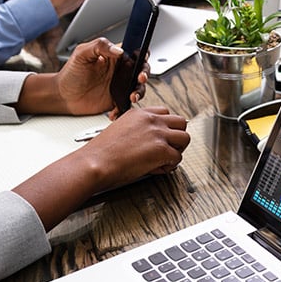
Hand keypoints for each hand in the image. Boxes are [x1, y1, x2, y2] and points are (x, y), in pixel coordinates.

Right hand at [12, 106, 189, 229]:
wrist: (95, 163)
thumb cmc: (101, 153)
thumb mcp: (119, 130)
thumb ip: (137, 131)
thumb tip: (148, 142)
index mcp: (139, 113)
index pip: (164, 112)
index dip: (166, 127)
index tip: (161, 138)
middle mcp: (150, 120)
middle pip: (181, 122)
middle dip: (177, 137)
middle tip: (169, 149)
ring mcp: (157, 133)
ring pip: (185, 137)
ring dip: (178, 150)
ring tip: (166, 160)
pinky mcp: (161, 149)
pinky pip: (178, 157)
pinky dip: (170, 165)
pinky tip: (158, 169)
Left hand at [55, 38, 147, 115]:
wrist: (63, 96)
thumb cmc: (70, 73)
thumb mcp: (81, 53)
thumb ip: (100, 46)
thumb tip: (118, 50)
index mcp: (113, 57)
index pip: (134, 52)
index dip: (142, 54)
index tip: (141, 60)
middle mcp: (119, 71)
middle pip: (141, 70)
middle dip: (144, 74)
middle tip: (139, 78)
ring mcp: (119, 86)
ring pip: (138, 88)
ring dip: (139, 92)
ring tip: (131, 97)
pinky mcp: (116, 100)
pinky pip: (127, 104)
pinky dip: (125, 108)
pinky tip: (115, 109)